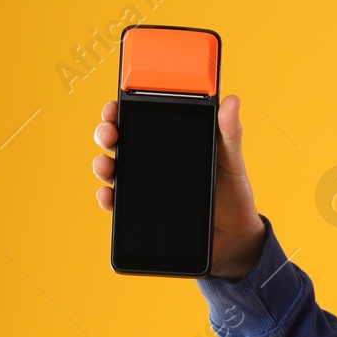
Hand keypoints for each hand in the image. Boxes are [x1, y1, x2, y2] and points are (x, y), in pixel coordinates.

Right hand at [91, 93, 267, 277]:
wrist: (235, 235)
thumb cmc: (231, 192)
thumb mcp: (231, 160)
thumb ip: (229, 133)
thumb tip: (231, 101)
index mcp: (170, 141)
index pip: (138, 117)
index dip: (122, 108)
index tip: (116, 105)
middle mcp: (151, 161)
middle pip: (118, 140)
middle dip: (106, 132)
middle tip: (110, 134)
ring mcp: (144, 186)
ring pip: (112, 170)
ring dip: (102, 165)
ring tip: (106, 166)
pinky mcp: (141, 211)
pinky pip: (117, 203)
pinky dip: (107, 198)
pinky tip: (108, 196)